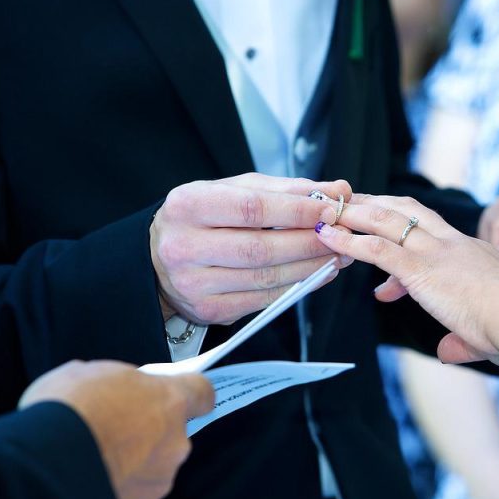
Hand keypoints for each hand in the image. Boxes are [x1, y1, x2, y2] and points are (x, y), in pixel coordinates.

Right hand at [19, 360, 214, 498]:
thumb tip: (112, 392)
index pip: (202, 393)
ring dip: (132, 464)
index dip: (190, 394)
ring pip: (153, 468)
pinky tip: (89, 482)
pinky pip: (132, 496)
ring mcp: (158, 480)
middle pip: (172, 434)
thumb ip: (116, 384)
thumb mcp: (88, 373)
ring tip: (94, 460)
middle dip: (148, 433)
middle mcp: (174, 443)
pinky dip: (116, 491)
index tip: (178, 396)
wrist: (44, 465)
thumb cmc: (66, 411)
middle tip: (112, 430)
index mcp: (169, 401)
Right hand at [151, 173, 353, 324]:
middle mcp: (183, 246)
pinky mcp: (208, 309)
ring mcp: (193, 283)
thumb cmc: (203, 218)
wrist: (158, 259)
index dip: (296, 210)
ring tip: (336, 255)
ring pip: (265, 277)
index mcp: (187, 205)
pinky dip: (295, 287)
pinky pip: (262, 300)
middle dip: (309, 241)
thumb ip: (283, 189)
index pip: (252, 207)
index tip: (331, 208)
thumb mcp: (232, 191)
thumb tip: (337, 190)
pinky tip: (316, 274)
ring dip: (309, 267)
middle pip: (260, 247)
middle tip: (341, 236)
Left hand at [314, 193, 498, 365]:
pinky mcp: (420, 269)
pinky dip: (348, 241)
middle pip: (408, 211)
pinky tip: (328, 238)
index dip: (405, 241)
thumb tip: (446, 353)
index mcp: (474, 254)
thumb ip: (461, 341)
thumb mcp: (488, 335)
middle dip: (376, 205)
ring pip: (386, 221)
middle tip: (350, 204)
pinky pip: (375, 249)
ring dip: (354, 214)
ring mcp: (436, 253)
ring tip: (328, 212)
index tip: (386, 274)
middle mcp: (453, 245)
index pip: (433, 237)